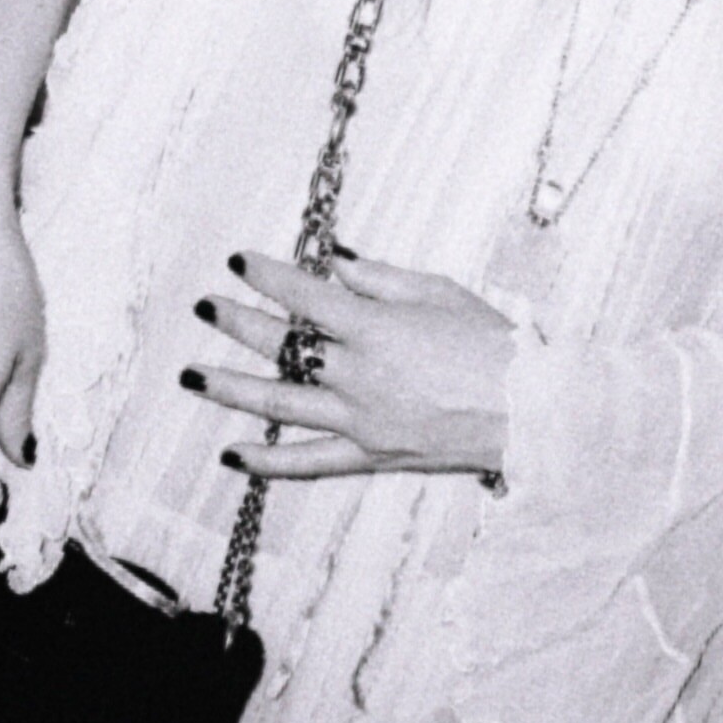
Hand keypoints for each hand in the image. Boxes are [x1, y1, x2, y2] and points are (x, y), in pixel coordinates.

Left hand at [187, 250, 512, 479]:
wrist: (531, 410)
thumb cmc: (494, 344)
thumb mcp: (440, 292)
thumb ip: (379, 278)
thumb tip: (333, 263)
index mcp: (376, 328)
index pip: (304, 295)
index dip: (267, 276)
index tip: (239, 261)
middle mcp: (359, 374)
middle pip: (282, 345)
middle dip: (238, 322)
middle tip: (205, 306)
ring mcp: (361, 419)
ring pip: (280, 402)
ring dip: (230, 387)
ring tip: (191, 374)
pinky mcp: (372, 455)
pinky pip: (309, 462)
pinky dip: (269, 460)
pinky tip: (233, 454)